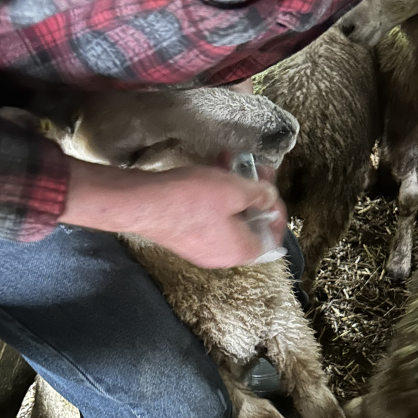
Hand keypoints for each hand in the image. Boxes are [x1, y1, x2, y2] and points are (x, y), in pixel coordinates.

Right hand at [59, 159, 287, 267]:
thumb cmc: (191, 198)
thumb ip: (260, 194)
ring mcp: (201, 247)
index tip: (271, 188)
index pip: (273, 238)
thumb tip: (270, 198)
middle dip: (254, 194)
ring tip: (230, 161)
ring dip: (233, 190)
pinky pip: (210, 218)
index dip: (277, 211)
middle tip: (253, 168)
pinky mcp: (184, 236)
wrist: (140, 202)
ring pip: (229, 218)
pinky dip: (216, 197)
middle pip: (250, 226)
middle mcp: (222, 256)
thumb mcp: (234, 190)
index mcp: (240, 251)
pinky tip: (210, 172)